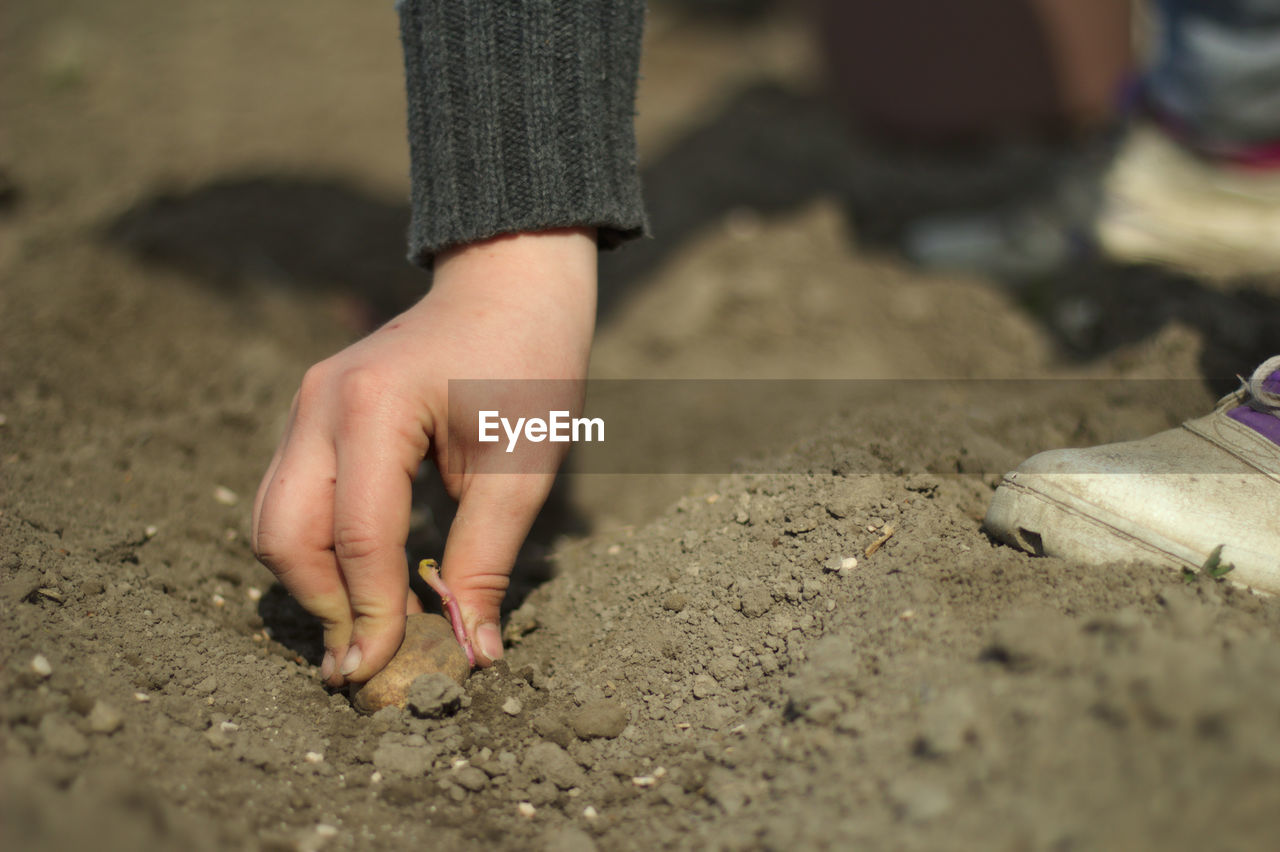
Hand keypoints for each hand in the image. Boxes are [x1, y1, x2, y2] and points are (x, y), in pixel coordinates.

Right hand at [251, 228, 596, 685]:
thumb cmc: (530, 363)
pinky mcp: (312, 414)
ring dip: (312, 582)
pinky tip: (363, 580)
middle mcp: (320, 403)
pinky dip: (316, 548)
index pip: (356, 537)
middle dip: (322, 606)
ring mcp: (307, 405)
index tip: (385, 670)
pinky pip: (292, 496)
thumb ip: (488, 558)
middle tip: (366, 662)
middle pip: (284, 534)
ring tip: (365, 629)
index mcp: (374, 407)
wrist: (509, 284)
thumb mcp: (523, 464)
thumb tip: (471, 649)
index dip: (371, 613)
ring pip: (275, 519)